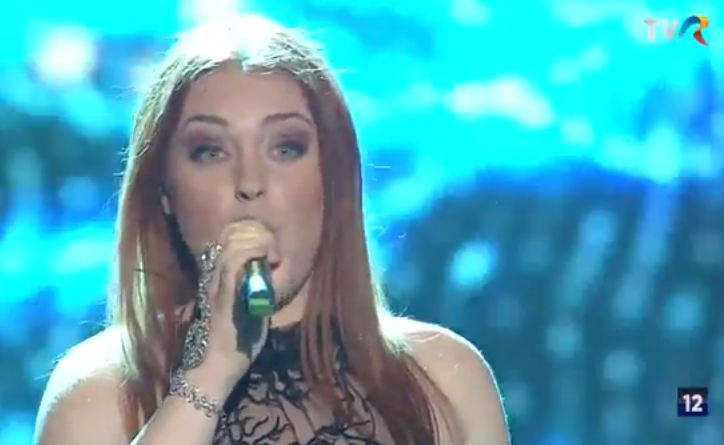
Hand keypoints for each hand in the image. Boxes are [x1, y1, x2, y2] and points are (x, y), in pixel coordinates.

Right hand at [185, 220, 278, 390]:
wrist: (216, 367)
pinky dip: (253, 253)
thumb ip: (255, 292)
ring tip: (272, 257)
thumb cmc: (235, 345)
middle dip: (258, 234)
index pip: (228, 238)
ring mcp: (216, 283)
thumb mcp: (249, 310)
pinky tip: (268, 260)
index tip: (270, 249)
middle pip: (231, 234)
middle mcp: (213, 275)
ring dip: (258, 242)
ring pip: (232, 242)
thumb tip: (270, 281)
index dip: (250, 233)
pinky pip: (234, 262)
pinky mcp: (223, 294)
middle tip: (274, 254)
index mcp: (218, 277)